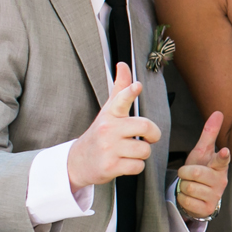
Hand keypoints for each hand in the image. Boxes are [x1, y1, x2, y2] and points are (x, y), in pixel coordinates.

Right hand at [68, 64, 162, 191]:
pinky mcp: (110, 166)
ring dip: (142, 153)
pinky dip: (136, 167)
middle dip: (153, 134)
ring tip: (129, 152)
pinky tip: (124, 163)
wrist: (78, 161)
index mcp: (110, 115)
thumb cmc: (100, 134)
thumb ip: (119, 89)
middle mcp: (108, 130)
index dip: (129, 92)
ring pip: (144, 150)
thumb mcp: (108, 111)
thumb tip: (123, 65)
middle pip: (145, 127)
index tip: (136, 86)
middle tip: (149, 137)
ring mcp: (108, 148)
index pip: (120, 100)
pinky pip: (138, 166)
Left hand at [173, 111, 230, 221]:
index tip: (224, 151)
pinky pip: (186, 201)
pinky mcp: (207, 209)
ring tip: (190, 185)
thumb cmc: (201, 169)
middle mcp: (221, 181)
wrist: (199, 195)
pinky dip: (183, 198)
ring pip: (189, 187)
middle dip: (185, 172)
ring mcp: (215, 196)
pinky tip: (190, 197)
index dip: (222, 155)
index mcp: (220, 166)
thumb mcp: (203, 151)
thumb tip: (218, 112)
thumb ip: (209, 133)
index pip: (221, 160)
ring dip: (184, 186)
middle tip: (188, 174)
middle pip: (195, 173)